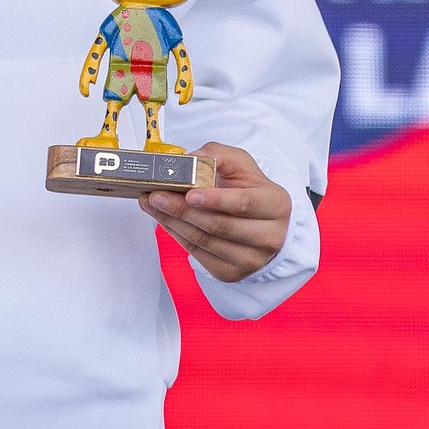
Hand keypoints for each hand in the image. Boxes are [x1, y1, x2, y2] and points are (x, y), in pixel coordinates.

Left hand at [140, 143, 290, 281]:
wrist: (262, 223)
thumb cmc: (250, 191)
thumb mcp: (242, 166)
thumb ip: (218, 155)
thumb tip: (191, 159)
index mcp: (276, 205)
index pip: (243, 203)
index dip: (215, 199)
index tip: (189, 193)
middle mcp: (269, 236)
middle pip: (218, 225)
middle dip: (182, 209)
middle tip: (156, 195)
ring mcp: (251, 260)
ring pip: (204, 241)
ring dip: (173, 222)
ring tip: (152, 204)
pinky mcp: (232, 273)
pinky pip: (198, 254)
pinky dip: (177, 235)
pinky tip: (165, 219)